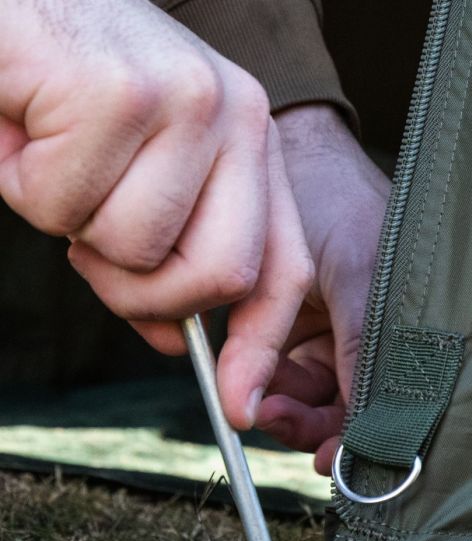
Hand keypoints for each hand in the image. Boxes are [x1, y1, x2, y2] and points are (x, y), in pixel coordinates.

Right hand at [0, 0, 312, 427]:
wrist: (20, 1)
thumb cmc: (74, 97)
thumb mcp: (139, 183)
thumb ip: (168, 259)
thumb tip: (172, 339)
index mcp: (250, 147)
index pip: (281, 268)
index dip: (259, 346)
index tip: (239, 404)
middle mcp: (237, 120)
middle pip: (221, 276)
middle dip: (144, 294)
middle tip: (91, 251)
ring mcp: (188, 102)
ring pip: (135, 247)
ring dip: (74, 228)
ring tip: (57, 164)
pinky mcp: (125, 92)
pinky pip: (67, 207)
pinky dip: (26, 186)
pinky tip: (28, 132)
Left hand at [247, 105, 390, 473]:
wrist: (289, 149)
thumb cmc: (339, 197)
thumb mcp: (358, 270)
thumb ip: (361, 344)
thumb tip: (365, 421)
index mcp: (397, 323)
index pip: (385, 396)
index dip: (361, 435)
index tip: (331, 462)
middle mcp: (365, 332)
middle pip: (343, 405)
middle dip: (308, 421)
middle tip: (270, 417)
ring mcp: (327, 328)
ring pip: (306, 393)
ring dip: (280, 403)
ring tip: (254, 396)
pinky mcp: (290, 320)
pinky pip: (277, 366)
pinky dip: (260, 376)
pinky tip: (244, 370)